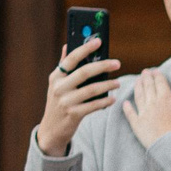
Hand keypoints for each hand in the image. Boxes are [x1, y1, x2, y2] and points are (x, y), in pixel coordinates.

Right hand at [38, 35, 122, 154]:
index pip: (70, 59)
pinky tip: (113, 98)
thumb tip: (67, 45)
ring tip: (118, 82)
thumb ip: (63, 66)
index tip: (98, 41)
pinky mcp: (74, 114)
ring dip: (108, 85)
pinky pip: (94, 105)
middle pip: (84, 72)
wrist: (52, 129)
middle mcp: (59, 87)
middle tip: (117, 63)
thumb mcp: (56, 84)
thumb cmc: (59, 102)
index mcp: (56, 77)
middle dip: (102, 66)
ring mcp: (66, 101)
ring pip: (91, 89)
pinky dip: (105, 101)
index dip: (84, 49)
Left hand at [123, 67, 170, 148]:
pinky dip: (127, 107)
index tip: (155, 71)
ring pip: (138, 96)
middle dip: (146, 78)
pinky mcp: (137, 123)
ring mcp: (143, 112)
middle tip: (144, 72)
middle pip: (148, 86)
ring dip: (137, 87)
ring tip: (136, 81)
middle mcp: (152, 102)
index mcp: (165, 98)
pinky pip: (130, 113)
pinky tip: (125, 103)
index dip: (157, 75)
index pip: (159, 82)